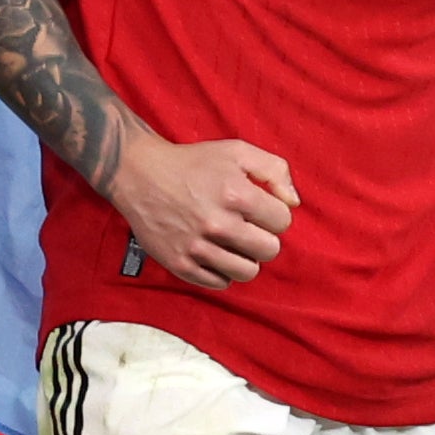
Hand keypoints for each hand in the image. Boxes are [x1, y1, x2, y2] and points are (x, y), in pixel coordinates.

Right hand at [106, 133, 299, 288]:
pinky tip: (216, 253)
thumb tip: (293, 203)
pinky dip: (223, 271)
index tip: (260, 208)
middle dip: (264, 238)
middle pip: (269, 251)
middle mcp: (217, 224)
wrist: (141, 175)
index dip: (275, 214)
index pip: (282, 221)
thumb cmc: (194, 162)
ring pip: (247, 272)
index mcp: (236, 194)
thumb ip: (276, 170)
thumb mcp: (238, 151)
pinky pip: (219, 283)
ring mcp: (197, 247)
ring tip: (235, 243)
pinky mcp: (179, 264)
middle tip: (249, 227)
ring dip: (246, 258)